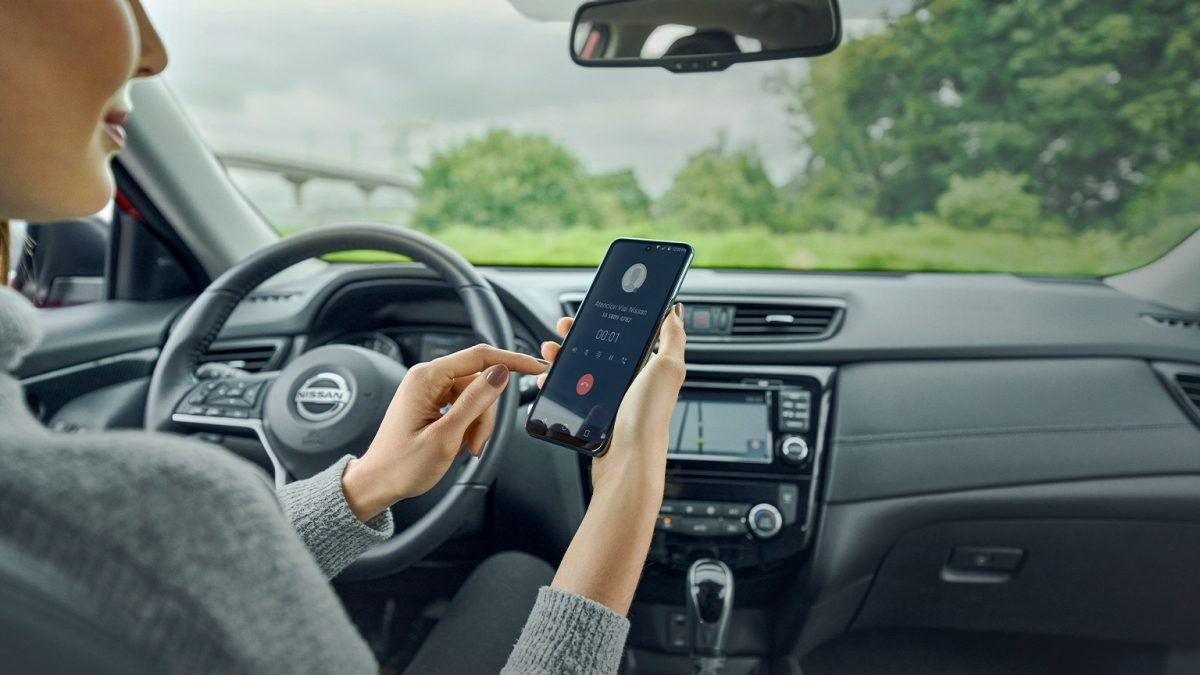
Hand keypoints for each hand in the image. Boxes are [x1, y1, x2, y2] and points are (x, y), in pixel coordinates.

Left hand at [342, 344, 547, 520]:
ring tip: (466, 447)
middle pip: (479, 380)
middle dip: (486, 413)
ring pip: (474, 395)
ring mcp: (428, 389)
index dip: (512, 360)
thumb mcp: (446, 436)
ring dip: (477, 423)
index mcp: (426, 378)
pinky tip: (460, 442)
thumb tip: (500, 373)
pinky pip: (463, 405)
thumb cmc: (402, 465)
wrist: (378, 483)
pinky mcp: (431, 401)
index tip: (535, 367)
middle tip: (477, 443)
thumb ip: (475, 402)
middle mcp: (426, 378)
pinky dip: (469, 425)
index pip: (479, 356)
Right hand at [540, 304, 686, 614]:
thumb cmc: (648, 417)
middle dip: (578, 337)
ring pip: (580, 371)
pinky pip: (570, 395)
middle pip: (598, 351)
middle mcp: (629, 384)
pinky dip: (556, 384)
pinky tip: (549, 379)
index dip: (606, 322)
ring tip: (550, 352)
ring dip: (562, 357)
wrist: (627, 460)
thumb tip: (675, 311)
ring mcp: (609, 401)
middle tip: (563, 329)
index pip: (624, 337)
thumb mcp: (669, 368)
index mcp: (647, 368)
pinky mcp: (592, 417)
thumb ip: (673, 337)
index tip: (590, 312)